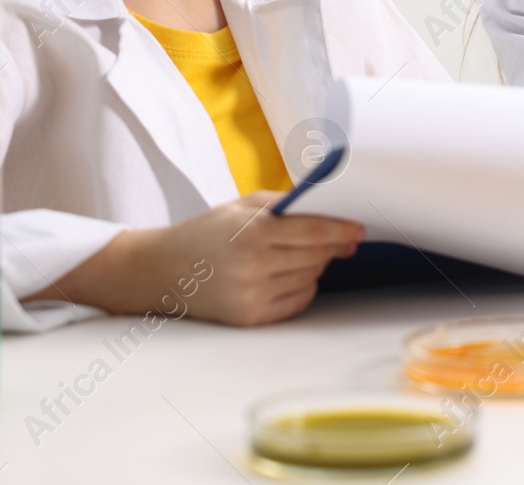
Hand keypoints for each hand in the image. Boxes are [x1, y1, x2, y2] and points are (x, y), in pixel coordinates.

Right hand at [37, 193, 363, 325]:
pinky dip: (302, 286)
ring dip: (315, 265)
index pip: (315, 231)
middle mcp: (254, 266)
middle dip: (331, 246)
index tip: (359, 230)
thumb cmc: (208, 231)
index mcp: (252, 232)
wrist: (164, 270)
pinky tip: (287, 274)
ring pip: (311, 278)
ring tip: (296, 253)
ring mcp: (252, 295)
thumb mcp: (243, 206)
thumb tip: (337, 220)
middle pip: (317, 256)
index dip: (342, 230)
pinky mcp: (250, 318)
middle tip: (336, 238)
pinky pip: (298, 301)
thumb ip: (288, 206)